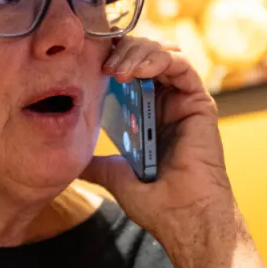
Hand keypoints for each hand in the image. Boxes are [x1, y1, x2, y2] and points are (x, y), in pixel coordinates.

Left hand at [82, 35, 239, 267]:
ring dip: (136, 53)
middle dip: (121, 51)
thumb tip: (67, 160)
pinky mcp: (199, 102)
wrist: (181, 217)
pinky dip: (157, 59)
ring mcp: (183, 100)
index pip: (129, 72)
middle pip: (145, 56)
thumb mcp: (113, 176)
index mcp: (147, 114)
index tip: (84, 61)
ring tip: (114, 68)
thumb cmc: (155, 202)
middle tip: (99, 62)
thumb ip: (95, 163)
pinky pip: (181, 65)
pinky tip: (134, 71)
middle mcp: (167, 102)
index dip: (109, 60)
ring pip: (162, 53)